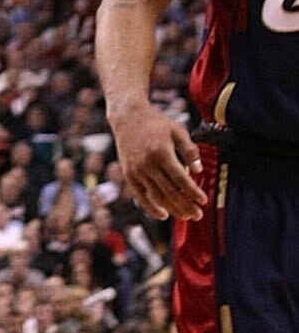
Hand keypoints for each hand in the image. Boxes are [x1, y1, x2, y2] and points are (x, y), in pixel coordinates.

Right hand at [112, 101, 204, 220]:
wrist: (128, 117)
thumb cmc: (157, 123)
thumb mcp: (178, 131)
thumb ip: (190, 151)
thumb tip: (199, 171)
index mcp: (161, 152)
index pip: (181, 179)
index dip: (193, 192)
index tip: (204, 201)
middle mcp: (147, 164)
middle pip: (170, 192)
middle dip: (186, 206)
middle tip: (198, 215)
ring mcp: (137, 170)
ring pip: (157, 197)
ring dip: (173, 209)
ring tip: (186, 216)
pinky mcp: (129, 174)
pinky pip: (141, 196)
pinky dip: (152, 208)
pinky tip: (164, 215)